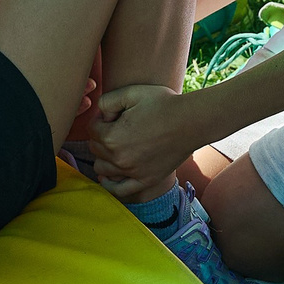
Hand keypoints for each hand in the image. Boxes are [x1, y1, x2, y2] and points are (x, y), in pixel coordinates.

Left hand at [89, 82, 197, 197]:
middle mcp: (118, 158)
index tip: (114, 115)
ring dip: (104, 158)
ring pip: (102, 169)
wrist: (191, 121)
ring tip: (117, 147)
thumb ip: (106, 101)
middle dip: (102, 137)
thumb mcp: (131, 92)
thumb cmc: (162, 104)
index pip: (92, 129)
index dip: (101, 119)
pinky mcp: (145, 181)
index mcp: (112, 137)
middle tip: (119, 127)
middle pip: (95, 149)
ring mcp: (132, 172)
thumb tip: (100, 115)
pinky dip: (110, 184)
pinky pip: (119, 190)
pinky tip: (110, 176)